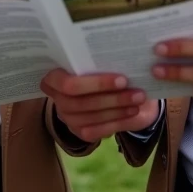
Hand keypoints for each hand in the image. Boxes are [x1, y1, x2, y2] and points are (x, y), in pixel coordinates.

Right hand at [40, 69, 160, 142]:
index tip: (122, 79)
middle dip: (109, 96)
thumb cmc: (103, 70)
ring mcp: (67, 117)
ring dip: (117, 108)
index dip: (94, 83)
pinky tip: (132, 111)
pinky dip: (117, 121)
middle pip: (79, 101)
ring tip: (138, 99)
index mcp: (54, 76)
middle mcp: (57, 98)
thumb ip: (105, 60)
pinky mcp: (80, 131)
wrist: (112, 93)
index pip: (65, 82)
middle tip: (134, 90)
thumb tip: (128, 60)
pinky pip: (97, 130)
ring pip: (90, 116)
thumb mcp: (101, 61)